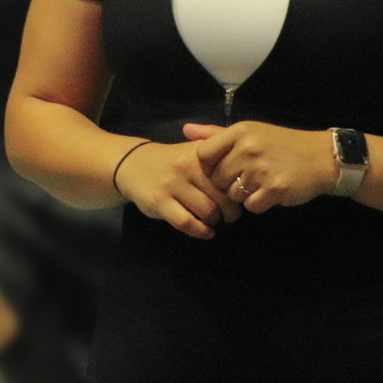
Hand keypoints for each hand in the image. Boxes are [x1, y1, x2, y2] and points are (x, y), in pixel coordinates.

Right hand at [113, 139, 235, 240]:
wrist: (133, 164)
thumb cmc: (172, 160)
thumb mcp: (194, 150)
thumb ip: (220, 155)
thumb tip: (249, 173)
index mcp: (200, 153)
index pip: (231, 174)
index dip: (239, 190)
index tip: (241, 197)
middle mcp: (187, 166)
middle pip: (222, 196)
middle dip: (231, 210)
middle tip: (231, 215)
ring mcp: (172, 184)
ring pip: (207, 211)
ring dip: (215, 220)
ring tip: (215, 220)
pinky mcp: (159, 202)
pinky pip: (187, 223)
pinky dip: (201, 232)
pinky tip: (206, 232)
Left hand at [181, 122, 337, 214]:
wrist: (321, 157)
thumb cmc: (281, 144)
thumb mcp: (250, 131)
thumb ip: (215, 133)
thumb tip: (185, 130)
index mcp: (240, 131)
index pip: (203, 155)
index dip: (209, 167)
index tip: (223, 168)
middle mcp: (248, 147)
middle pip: (217, 179)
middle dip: (229, 183)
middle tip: (249, 176)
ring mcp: (261, 168)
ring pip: (233, 195)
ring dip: (245, 194)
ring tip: (262, 182)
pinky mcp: (274, 188)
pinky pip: (251, 206)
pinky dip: (260, 203)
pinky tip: (271, 191)